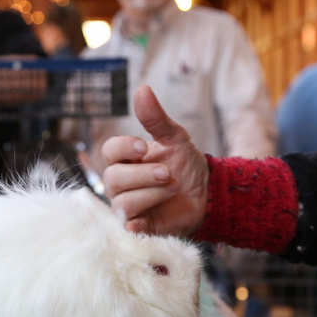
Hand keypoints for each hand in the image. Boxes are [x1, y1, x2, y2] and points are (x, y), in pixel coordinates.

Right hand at [101, 85, 208, 236]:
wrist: (206, 195)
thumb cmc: (185, 166)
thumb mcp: (175, 139)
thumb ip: (156, 119)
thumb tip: (142, 89)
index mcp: (125, 159)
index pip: (110, 151)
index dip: (124, 148)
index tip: (144, 147)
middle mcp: (120, 183)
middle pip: (114, 178)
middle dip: (143, 175)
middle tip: (168, 173)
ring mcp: (126, 206)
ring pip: (123, 202)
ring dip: (152, 194)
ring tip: (173, 188)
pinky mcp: (137, 227)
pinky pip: (127, 227)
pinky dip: (135, 224)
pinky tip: (144, 221)